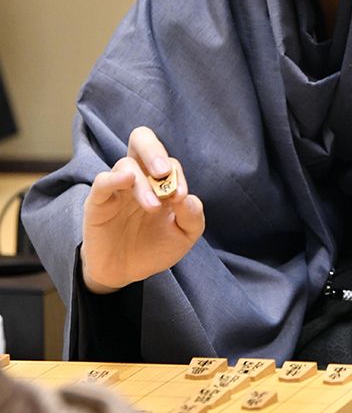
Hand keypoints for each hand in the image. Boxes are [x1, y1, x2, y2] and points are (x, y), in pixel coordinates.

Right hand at [81, 126, 204, 292]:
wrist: (125, 273)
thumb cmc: (155, 247)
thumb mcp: (183, 235)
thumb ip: (192, 215)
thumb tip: (187, 198)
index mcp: (159, 179)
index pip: (167, 161)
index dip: (176, 173)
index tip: (181, 196)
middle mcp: (138, 176)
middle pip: (141, 140)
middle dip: (154, 150)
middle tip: (163, 171)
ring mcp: (117, 187)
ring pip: (125, 165)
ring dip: (143, 184)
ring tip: (153, 207)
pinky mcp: (97, 203)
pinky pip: (102, 181)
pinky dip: (114, 178)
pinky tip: (127, 182)